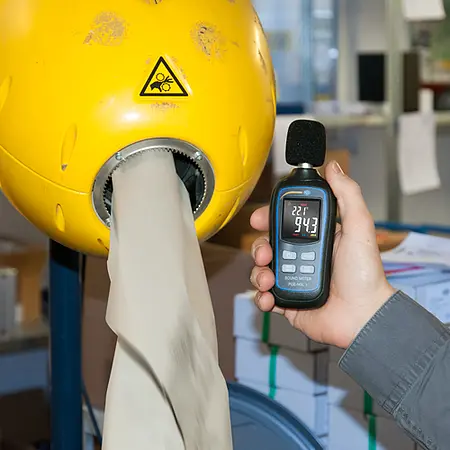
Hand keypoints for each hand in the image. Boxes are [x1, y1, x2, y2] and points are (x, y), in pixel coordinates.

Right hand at [250, 161, 395, 348]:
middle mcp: (301, 257)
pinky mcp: (287, 301)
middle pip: (266, 244)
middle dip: (259, 247)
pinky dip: (260, 296)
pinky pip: (263, 295)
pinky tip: (269, 297)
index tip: (259, 218)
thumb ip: (347, 195)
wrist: (363, 317)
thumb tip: (333, 167)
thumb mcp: (358, 228)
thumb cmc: (365, 275)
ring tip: (268, 278)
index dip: (268, 218)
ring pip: (261, 269)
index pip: (284, 223)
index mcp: (315, 239)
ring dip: (257, 272)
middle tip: (264, 253)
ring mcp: (293, 279)